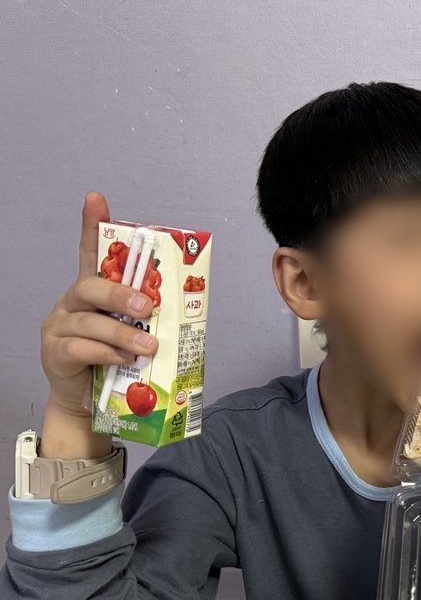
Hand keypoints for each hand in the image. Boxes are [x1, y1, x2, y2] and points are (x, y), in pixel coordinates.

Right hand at [41, 192, 157, 414]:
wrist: (89, 401)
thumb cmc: (118, 360)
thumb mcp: (135, 332)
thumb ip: (149, 318)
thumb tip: (188, 311)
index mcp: (94, 291)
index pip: (90, 252)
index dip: (92, 225)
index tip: (96, 198)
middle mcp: (72, 302)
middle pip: (90, 286)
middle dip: (120, 294)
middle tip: (147, 307)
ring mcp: (59, 326)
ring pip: (89, 321)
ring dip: (121, 333)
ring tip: (147, 345)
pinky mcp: (54, 352)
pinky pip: (79, 348)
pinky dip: (106, 353)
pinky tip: (124, 360)